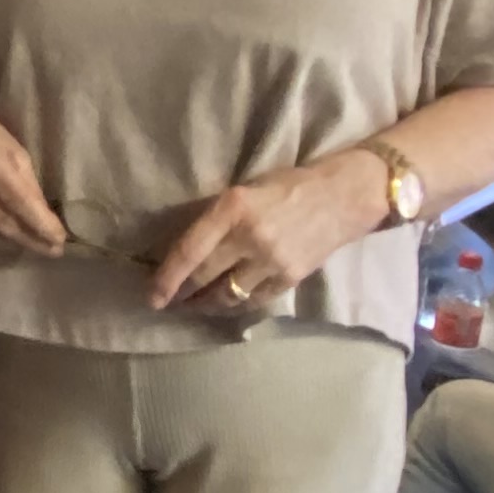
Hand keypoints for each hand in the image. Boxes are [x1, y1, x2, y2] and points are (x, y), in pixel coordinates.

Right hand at [0, 93, 65, 255]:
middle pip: (3, 222)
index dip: (40, 224)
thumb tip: (45, 220)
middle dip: (31, 239)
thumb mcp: (15, 151)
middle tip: (53, 251)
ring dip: (14, 243)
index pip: (18, 201)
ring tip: (35, 247)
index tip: (60, 239)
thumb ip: (28, 185)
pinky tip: (8, 240)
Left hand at [150, 147, 390, 314]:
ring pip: (227, 295)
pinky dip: (235, 305)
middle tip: (167, 302)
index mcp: (233, 208)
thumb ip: (216, 218)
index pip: (190, 252)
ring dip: (205, 304)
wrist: (342, 197)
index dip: (166, 279)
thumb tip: (182, 251)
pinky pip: (253, 301)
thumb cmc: (287, 187)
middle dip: (181, 295)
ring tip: (193, 305)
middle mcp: (250, 236)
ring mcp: (271, 261)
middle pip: (204, 277)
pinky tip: (226, 304)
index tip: (152, 297)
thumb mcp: (244, 191)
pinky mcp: (289, 278)